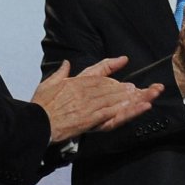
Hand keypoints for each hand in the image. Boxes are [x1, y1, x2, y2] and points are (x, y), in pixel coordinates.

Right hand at [33, 58, 162, 141]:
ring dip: (133, 97)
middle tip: (141, 88)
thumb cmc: (40, 106)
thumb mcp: (48, 83)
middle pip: (111, 87)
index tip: (124, 61)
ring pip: (116, 99)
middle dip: (127, 88)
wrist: (36, 123)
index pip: (97, 71)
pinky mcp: (91, 120)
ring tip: (148, 95)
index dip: (112, 66)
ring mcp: (89, 106)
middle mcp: (85, 91)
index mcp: (75, 82)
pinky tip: (140, 107)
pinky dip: (129, 110)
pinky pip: (114, 114)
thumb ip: (60, 72)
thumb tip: (66, 64)